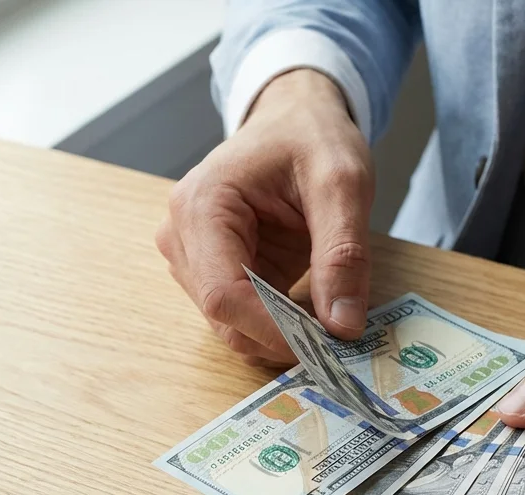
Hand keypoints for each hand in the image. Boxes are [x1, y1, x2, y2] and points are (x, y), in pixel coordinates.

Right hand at [156, 69, 373, 365]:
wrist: (293, 118)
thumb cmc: (310, 137)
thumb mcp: (343, 184)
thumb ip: (343, 254)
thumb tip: (342, 325)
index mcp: (201, 205)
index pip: (223, 294)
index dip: (272, 330)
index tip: (325, 345)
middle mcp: (181, 235)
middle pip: (223, 316)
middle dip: (281, 336)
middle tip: (339, 338)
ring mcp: (190, 257)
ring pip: (231, 324)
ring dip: (280, 333)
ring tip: (330, 316)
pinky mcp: (209, 271)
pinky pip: (241, 316)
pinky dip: (278, 324)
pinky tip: (311, 310)